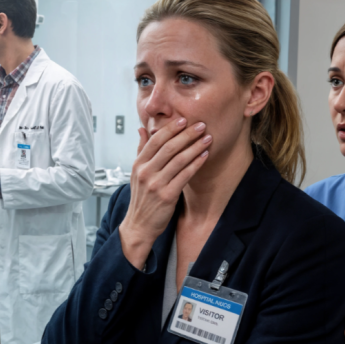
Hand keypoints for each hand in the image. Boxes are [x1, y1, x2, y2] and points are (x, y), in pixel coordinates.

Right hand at [118, 117, 211, 267]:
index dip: (170, 129)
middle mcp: (145, 172)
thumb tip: (142, 129)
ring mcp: (156, 184)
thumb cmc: (142, 197)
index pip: (154, 140)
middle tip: (201, 125)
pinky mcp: (167, 196)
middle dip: (186, 135)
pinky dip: (195, 164)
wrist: (139, 224)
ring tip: (207, 138)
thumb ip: (141, 150)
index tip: (184, 119)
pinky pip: (184, 176)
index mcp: (138, 164)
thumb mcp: (137, 173)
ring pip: (178, 160)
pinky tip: (204, 156)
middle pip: (168, 148)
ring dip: (194, 147)